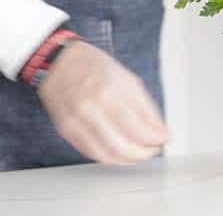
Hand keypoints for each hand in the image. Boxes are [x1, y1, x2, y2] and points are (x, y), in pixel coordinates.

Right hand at [38, 41, 167, 164]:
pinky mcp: (66, 130)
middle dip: (144, 153)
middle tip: (153, 150)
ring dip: (128, 159)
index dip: (155, 139)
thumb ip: (146, 108)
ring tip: (139, 154)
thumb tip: (160, 132)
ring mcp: (76, 120)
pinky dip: (110, 158)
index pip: (139, 127)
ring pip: (107, 154)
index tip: (164, 139)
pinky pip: (91, 153)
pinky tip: (120, 153)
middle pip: (123, 145)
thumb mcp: (128, 80)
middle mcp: (92, 107)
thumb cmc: (95, 67)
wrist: (59, 62)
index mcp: (111, 91)